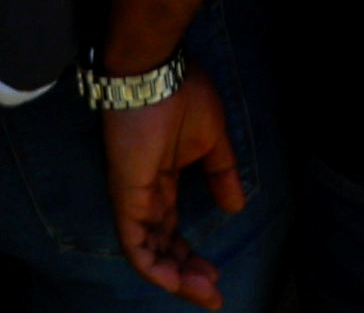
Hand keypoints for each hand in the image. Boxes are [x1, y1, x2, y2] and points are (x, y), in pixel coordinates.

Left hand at [100, 78, 247, 311]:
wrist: (156, 73)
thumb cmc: (183, 96)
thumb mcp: (213, 141)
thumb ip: (221, 175)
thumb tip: (236, 206)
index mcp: (164, 184)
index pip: (172, 233)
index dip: (191, 258)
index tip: (216, 276)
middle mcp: (147, 197)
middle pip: (162, 249)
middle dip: (187, 276)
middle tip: (213, 295)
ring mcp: (135, 198)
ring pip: (149, 254)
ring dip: (175, 278)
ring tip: (204, 292)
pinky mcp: (126, 196)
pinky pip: (135, 242)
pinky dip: (152, 266)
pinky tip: (174, 282)